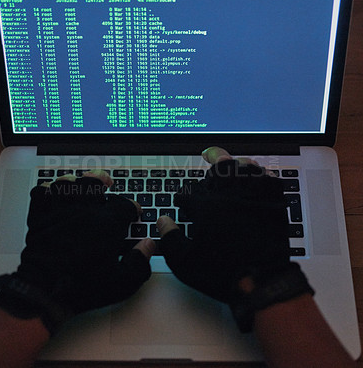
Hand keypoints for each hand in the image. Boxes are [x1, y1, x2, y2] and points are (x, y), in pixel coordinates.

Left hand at [0, 171, 154, 332]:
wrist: (44, 289)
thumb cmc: (82, 286)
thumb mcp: (121, 282)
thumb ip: (140, 262)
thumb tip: (149, 245)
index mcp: (106, 223)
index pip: (125, 206)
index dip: (133, 207)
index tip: (134, 212)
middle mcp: (84, 210)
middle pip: (96, 184)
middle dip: (104, 181)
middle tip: (108, 184)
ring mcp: (60, 210)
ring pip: (70, 182)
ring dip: (78, 181)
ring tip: (83, 181)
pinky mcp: (40, 215)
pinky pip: (42, 192)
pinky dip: (48, 189)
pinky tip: (53, 192)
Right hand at [158, 147, 311, 330]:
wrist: (261, 281)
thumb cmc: (222, 271)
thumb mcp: (185, 261)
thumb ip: (169, 238)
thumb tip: (162, 220)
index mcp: (205, 206)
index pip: (189, 193)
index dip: (183, 197)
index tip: (183, 202)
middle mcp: (228, 194)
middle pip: (217, 167)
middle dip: (210, 161)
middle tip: (207, 155)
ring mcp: (252, 194)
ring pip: (242, 164)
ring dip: (234, 160)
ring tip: (230, 157)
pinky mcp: (273, 200)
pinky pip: (266, 176)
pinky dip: (259, 172)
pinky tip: (255, 172)